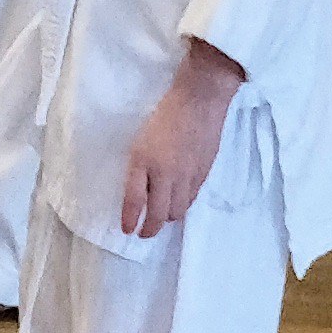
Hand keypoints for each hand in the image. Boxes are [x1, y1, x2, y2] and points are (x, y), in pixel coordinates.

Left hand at [116, 44, 244, 239]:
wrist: (199, 100)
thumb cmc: (165, 114)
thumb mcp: (141, 139)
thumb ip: (139, 166)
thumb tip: (139, 191)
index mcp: (144, 161)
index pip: (134, 200)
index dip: (130, 219)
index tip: (127, 230)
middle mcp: (165, 173)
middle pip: (159, 214)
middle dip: (150, 229)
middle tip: (144, 232)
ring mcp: (187, 175)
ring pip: (177, 211)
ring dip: (167, 219)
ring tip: (161, 219)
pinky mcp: (203, 173)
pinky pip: (191, 199)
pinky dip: (182, 206)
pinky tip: (178, 203)